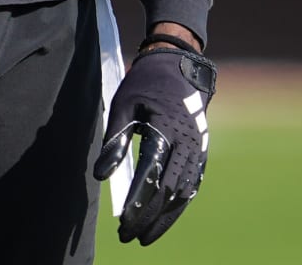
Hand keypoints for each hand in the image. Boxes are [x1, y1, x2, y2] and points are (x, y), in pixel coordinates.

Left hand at [93, 44, 216, 245]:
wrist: (180, 66)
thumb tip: (100, 175)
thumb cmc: (146, 84)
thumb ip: (113, 140)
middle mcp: (187, 144)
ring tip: (144, 237)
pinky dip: (178, 206)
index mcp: (165, 130)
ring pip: (183, 194)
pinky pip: (191, 186)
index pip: (150, 176)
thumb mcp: (124, 105)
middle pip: (167, 192)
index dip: (137, 204)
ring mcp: (198, 151)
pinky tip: (164, 219)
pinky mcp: (201, 153)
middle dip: (148, 218)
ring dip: (164, 218)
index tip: (123, 223)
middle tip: (128, 237)